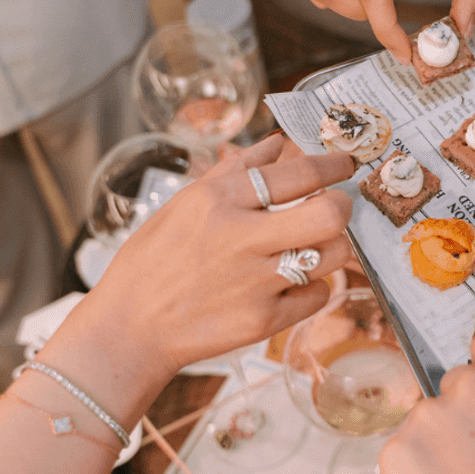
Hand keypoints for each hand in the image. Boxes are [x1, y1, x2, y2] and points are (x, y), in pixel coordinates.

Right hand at [61, 134, 355, 379]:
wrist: (130, 330)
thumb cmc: (154, 262)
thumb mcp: (184, 204)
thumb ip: (235, 172)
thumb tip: (276, 143)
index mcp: (218, 200)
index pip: (296, 171)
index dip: (332, 164)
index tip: (344, 163)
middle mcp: (240, 238)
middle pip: (329, 214)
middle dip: (344, 206)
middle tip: (338, 206)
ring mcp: (255, 281)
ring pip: (332, 255)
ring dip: (331, 248)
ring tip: (312, 246)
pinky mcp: (263, 320)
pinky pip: (318, 295)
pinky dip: (312, 289)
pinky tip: (291, 285)